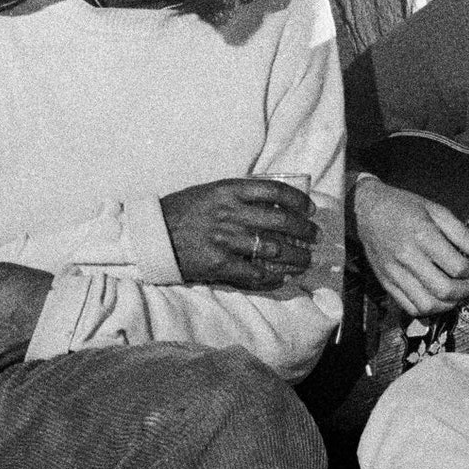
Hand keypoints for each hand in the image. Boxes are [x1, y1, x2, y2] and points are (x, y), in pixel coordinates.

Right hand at [160, 179, 317, 289]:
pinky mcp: (218, 265)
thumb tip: (275, 200)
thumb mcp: (212, 191)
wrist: (154, 234)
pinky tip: (283, 277)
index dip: (298, 200)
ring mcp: (225, 240)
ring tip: (305, 260)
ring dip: (296, 256)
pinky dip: (273, 277)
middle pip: (281, 222)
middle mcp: (230, 213)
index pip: (275, 191)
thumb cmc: (184, 210)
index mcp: (229, 191)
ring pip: (273, 250)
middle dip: (305, 231)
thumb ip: (241, 194)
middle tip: (315, 237)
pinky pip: (254, 274)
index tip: (310, 209)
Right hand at [354, 174, 468, 316]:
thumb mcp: (435, 210)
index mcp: (422, 235)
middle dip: (464, 290)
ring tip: (454, 292)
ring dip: (448, 304)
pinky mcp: (386, 283)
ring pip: (428, 305)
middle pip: (444, 290)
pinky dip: (428, 309)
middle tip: (468, 282)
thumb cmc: (402, 207)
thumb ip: (462, 232)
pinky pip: (410, 308)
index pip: (457, 266)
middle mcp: (407, 257)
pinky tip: (435, 297)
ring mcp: (394, 273)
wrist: (365, 210)